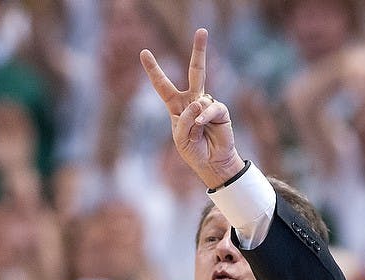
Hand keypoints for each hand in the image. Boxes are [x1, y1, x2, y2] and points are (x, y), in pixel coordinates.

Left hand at [140, 28, 243, 188]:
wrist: (211, 163)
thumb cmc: (193, 151)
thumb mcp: (180, 138)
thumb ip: (185, 120)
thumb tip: (199, 102)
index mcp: (176, 106)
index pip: (163, 85)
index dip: (154, 69)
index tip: (144, 53)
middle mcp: (192, 100)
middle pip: (195, 71)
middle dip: (199, 51)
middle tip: (202, 30)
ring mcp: (207, 104)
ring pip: (200, 96)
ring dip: (194, 120)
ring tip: (196, 134)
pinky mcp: (221, 111)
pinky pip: (210, 107)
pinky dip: (205, 117)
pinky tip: (203, 125)